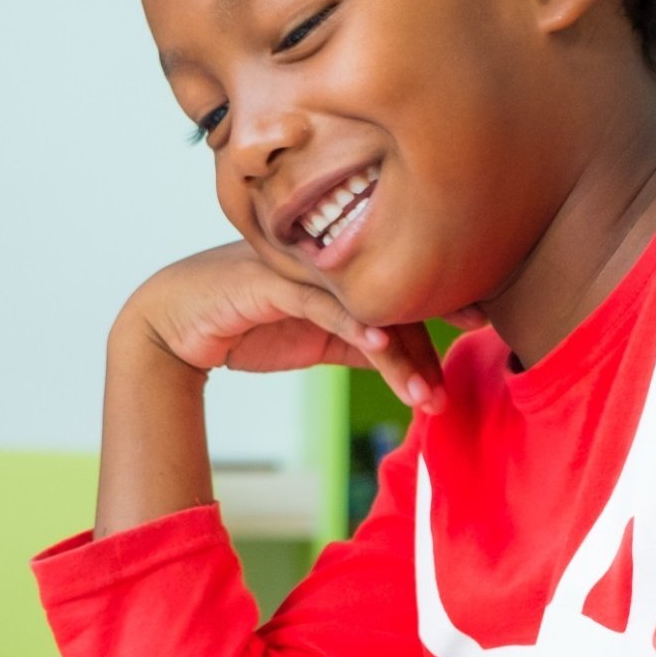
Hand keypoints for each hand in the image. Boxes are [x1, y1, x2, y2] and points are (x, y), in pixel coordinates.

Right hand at [126, 242, 447, 412]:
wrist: (171, 324)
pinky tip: (379, 348)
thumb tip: (403, 358)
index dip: (441, 306)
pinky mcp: (268, 280)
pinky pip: (321, 305)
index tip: (484, 324)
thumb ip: (356, 340)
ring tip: (428, 398)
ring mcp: (297, 266)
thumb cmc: (243, 324)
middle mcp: (322, 258)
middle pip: (392, 292)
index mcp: (337, 266)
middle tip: (473, 359)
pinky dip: (353, 326)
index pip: (399, 286)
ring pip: (364, 306)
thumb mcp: (312, 338)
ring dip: (401, 357)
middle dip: (435, 332)